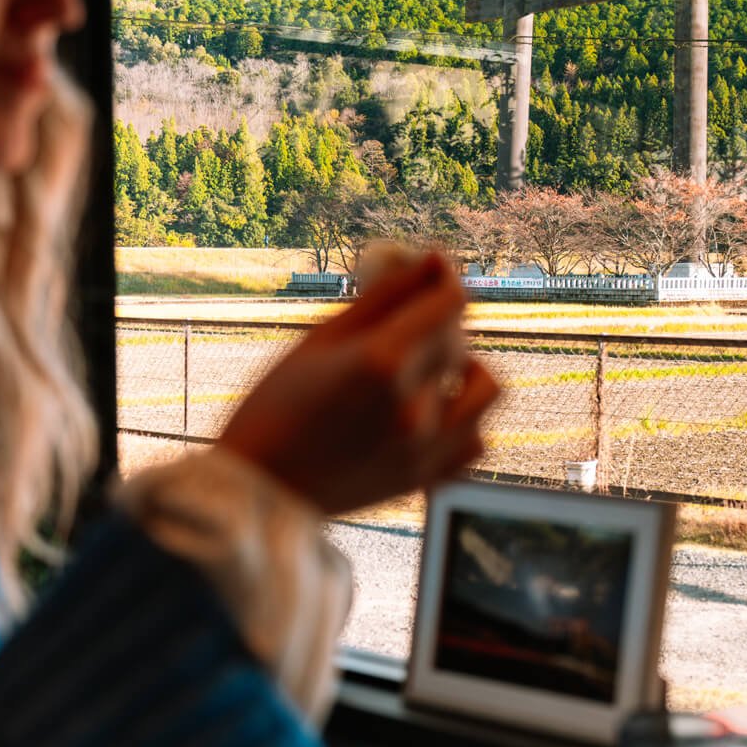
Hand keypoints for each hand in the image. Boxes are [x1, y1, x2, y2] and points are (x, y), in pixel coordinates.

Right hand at [218, 253, 499, 513]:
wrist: (261, 487)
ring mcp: (425, 447)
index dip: (444, 277)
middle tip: (406, 319)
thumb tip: (430, 260)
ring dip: (465, 369)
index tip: (433, 269)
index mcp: (382, 362)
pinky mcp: (425, 479)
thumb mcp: (322, 339)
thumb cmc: (276, 405)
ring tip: (431, 369)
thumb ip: (383, 298)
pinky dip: (466, 422)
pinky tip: (434, 412)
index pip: (448, 302)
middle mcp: (412, 405)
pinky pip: (476, 443)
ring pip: (485, 389)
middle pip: (459, 340)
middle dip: (439, 318)